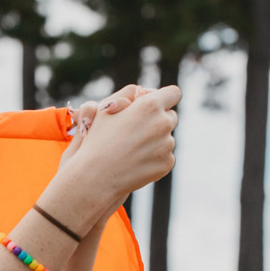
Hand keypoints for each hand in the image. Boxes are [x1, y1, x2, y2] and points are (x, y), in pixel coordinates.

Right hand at [66, 84, 179, 208]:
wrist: (95, 177)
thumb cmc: (96, 141)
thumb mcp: (106, 109)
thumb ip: (129, 95)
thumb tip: (144, 94)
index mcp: (150, 105)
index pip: (173, 93)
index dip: (163, 98)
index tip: (154, 106)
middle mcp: (163, 123)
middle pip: (171, 116)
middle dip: (158, 120)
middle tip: (137, 131)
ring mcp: (167, 144)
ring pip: (168, 138)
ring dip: (155, 141)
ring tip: (132, 150)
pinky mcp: (167, 163)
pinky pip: (166, 156)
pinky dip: (154, 159)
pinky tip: (136, 162)